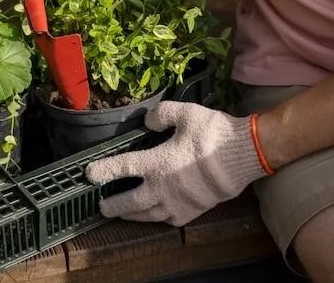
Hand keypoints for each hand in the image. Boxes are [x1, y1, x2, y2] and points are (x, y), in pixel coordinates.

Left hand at [85, 101, 268, 225]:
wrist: (245, 155)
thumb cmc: (213, 133)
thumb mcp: (185, 113)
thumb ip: (161, 114)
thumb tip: (147, 120)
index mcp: (158, 163)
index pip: (122, 167)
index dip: (103, 170)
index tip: (89, 174)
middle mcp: (163, 187)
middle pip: (130, 203)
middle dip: (113, 206)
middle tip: (101, 207)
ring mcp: (178, 202)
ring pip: (148, 215)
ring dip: (131, 216)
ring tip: (122, 215)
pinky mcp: (193, 211)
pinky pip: (169, 220)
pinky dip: (158, 219)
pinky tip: (156, 214)